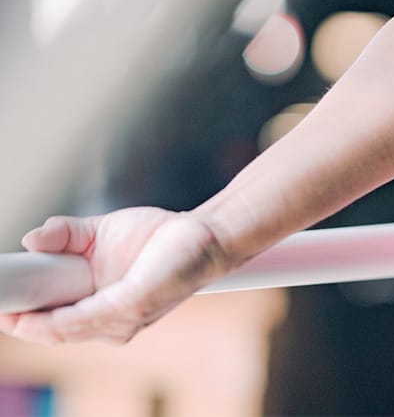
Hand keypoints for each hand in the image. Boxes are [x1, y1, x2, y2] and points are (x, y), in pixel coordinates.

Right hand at [0, 207, 230, 344]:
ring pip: (61, 329)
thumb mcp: (100, 232)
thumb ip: (64, 236)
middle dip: (16, 320)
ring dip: (29, 320)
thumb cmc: (156, 238)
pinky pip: (86, 319)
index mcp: (94, 309)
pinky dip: (57, 320)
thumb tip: (30, 238)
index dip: (15, 316)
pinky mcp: (132, 306)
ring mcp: (119, 320)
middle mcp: (106, 324)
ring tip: (4, 306)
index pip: (44, 324)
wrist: (204, 233)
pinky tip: (36, 316)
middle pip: (48, 331)